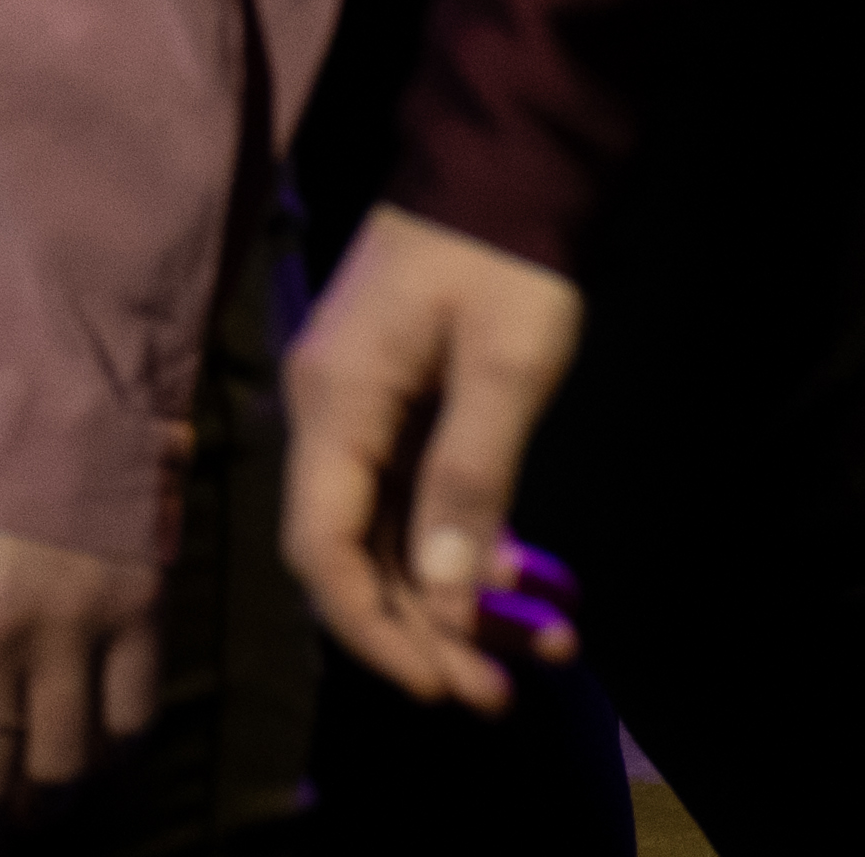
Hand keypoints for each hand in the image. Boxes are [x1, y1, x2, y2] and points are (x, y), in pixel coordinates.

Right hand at [281, 204, 591, 714]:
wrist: (502, 169)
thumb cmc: (500, 261)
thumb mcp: (504, 367)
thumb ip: (469, 479)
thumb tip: (445, 595)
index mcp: (336, 406)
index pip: (322, 546)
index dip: (374, 628)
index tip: (444, 686)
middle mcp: (331, 418)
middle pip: (355, 556)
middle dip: (424, 633)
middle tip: (501, 695)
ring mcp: (363, 415)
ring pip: (391, 539)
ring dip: (455, 602)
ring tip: (542, 649)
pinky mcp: (401, 412)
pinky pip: (418, 506)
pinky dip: (468, 553)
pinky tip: (528, 586)